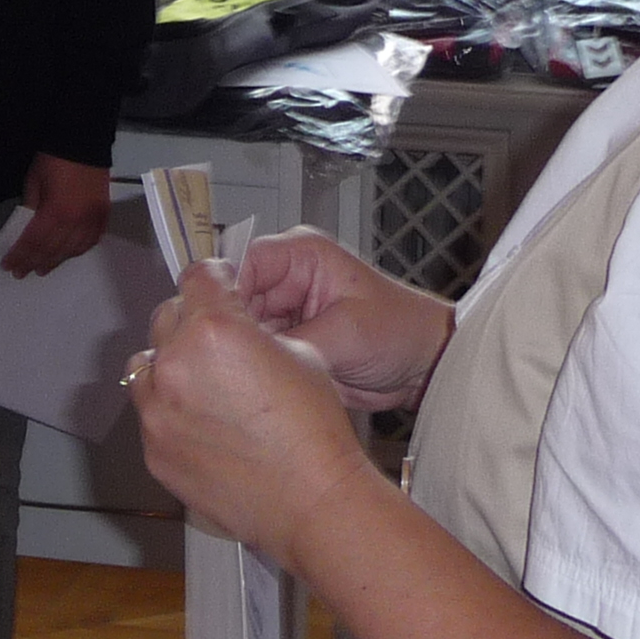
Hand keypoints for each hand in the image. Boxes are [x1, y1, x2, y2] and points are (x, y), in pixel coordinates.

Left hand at [3, 152, 111, 275]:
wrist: (84, 140)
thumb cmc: (53, 159)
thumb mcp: (34, 182)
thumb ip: (32, 208)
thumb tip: (30, 227)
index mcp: (56, 213)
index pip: (34, 242)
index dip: (20, 255)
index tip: (8, 265)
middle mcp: (77, 222)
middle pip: (53, 250)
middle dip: (34, 262)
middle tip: (21, 273)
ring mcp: (93, 220)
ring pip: (73, 250)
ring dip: (56, 260)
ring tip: (42, 268)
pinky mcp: (103, 215)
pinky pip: (91, 240)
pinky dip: (78, 250)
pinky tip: (68, 254)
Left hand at [129, 262, 372, 557]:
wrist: (311, 501)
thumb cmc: (314, 430)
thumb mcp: (298, 351)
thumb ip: (251, 328)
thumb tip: (233, 324)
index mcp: (214, 329)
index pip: (197, 276)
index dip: (216, 279)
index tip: (221, 287)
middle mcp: (176, 364)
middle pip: (167, 316)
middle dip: (192, 322)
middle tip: (220, 343)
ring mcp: (157, 410)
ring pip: (147, 365)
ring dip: (171, 366)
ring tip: (207, 387)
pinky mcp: (154, 449)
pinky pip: (151, 413)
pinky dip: (171, 411)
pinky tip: (207, 427)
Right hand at [226, 226, 453, 411]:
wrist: (423, 367)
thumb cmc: (400, 332)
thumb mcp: (346, 333)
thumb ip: (295, 341)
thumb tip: (251, 357)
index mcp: (300, 255)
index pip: (242, 262)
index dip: (225, 294)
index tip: (216, 326)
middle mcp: (286, 280)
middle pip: (234, 298)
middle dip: (230, 329)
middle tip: (224, 359)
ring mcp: (285, 313)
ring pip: (241, 329)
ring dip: (243, 352)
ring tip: (237, 374)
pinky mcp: (288, 341)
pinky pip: (257, 352)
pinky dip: (254, 368)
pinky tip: (251, 383)